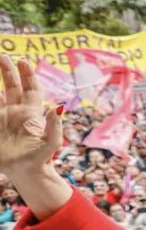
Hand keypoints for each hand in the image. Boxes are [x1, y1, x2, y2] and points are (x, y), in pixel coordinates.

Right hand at [0, 56, 62, 176]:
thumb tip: (57, 106)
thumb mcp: (52, 143)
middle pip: (12, 87)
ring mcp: (5, 119)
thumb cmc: (41, 159)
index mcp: (32, 113)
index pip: (30, 89)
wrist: (26, 173)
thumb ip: (55, 126)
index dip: (27, 74)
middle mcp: (17, 113)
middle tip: (3, 56)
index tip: (23, 60)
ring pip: (0, 96)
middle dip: (8, 71)